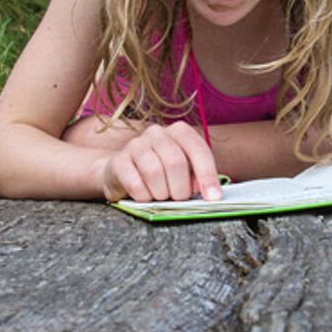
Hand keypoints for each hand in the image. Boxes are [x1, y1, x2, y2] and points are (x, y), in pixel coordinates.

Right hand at [101, 122, 222, 203]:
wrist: (124, 174)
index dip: (208, 175)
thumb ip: (199, 178)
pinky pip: (134, 183)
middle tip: (179, 199)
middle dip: (181, 188)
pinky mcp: (118, 161)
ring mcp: (135, 144)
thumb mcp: (186, 173)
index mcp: (179, 131)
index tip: (213, 198)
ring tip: (161, 196)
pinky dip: (144, 196)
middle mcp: (157, 132)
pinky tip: (145, 197)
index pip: (198, 150)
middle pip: (175, 162)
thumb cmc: (163, 174)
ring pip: (154, 172)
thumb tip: (209, 192)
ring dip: (161, 193)